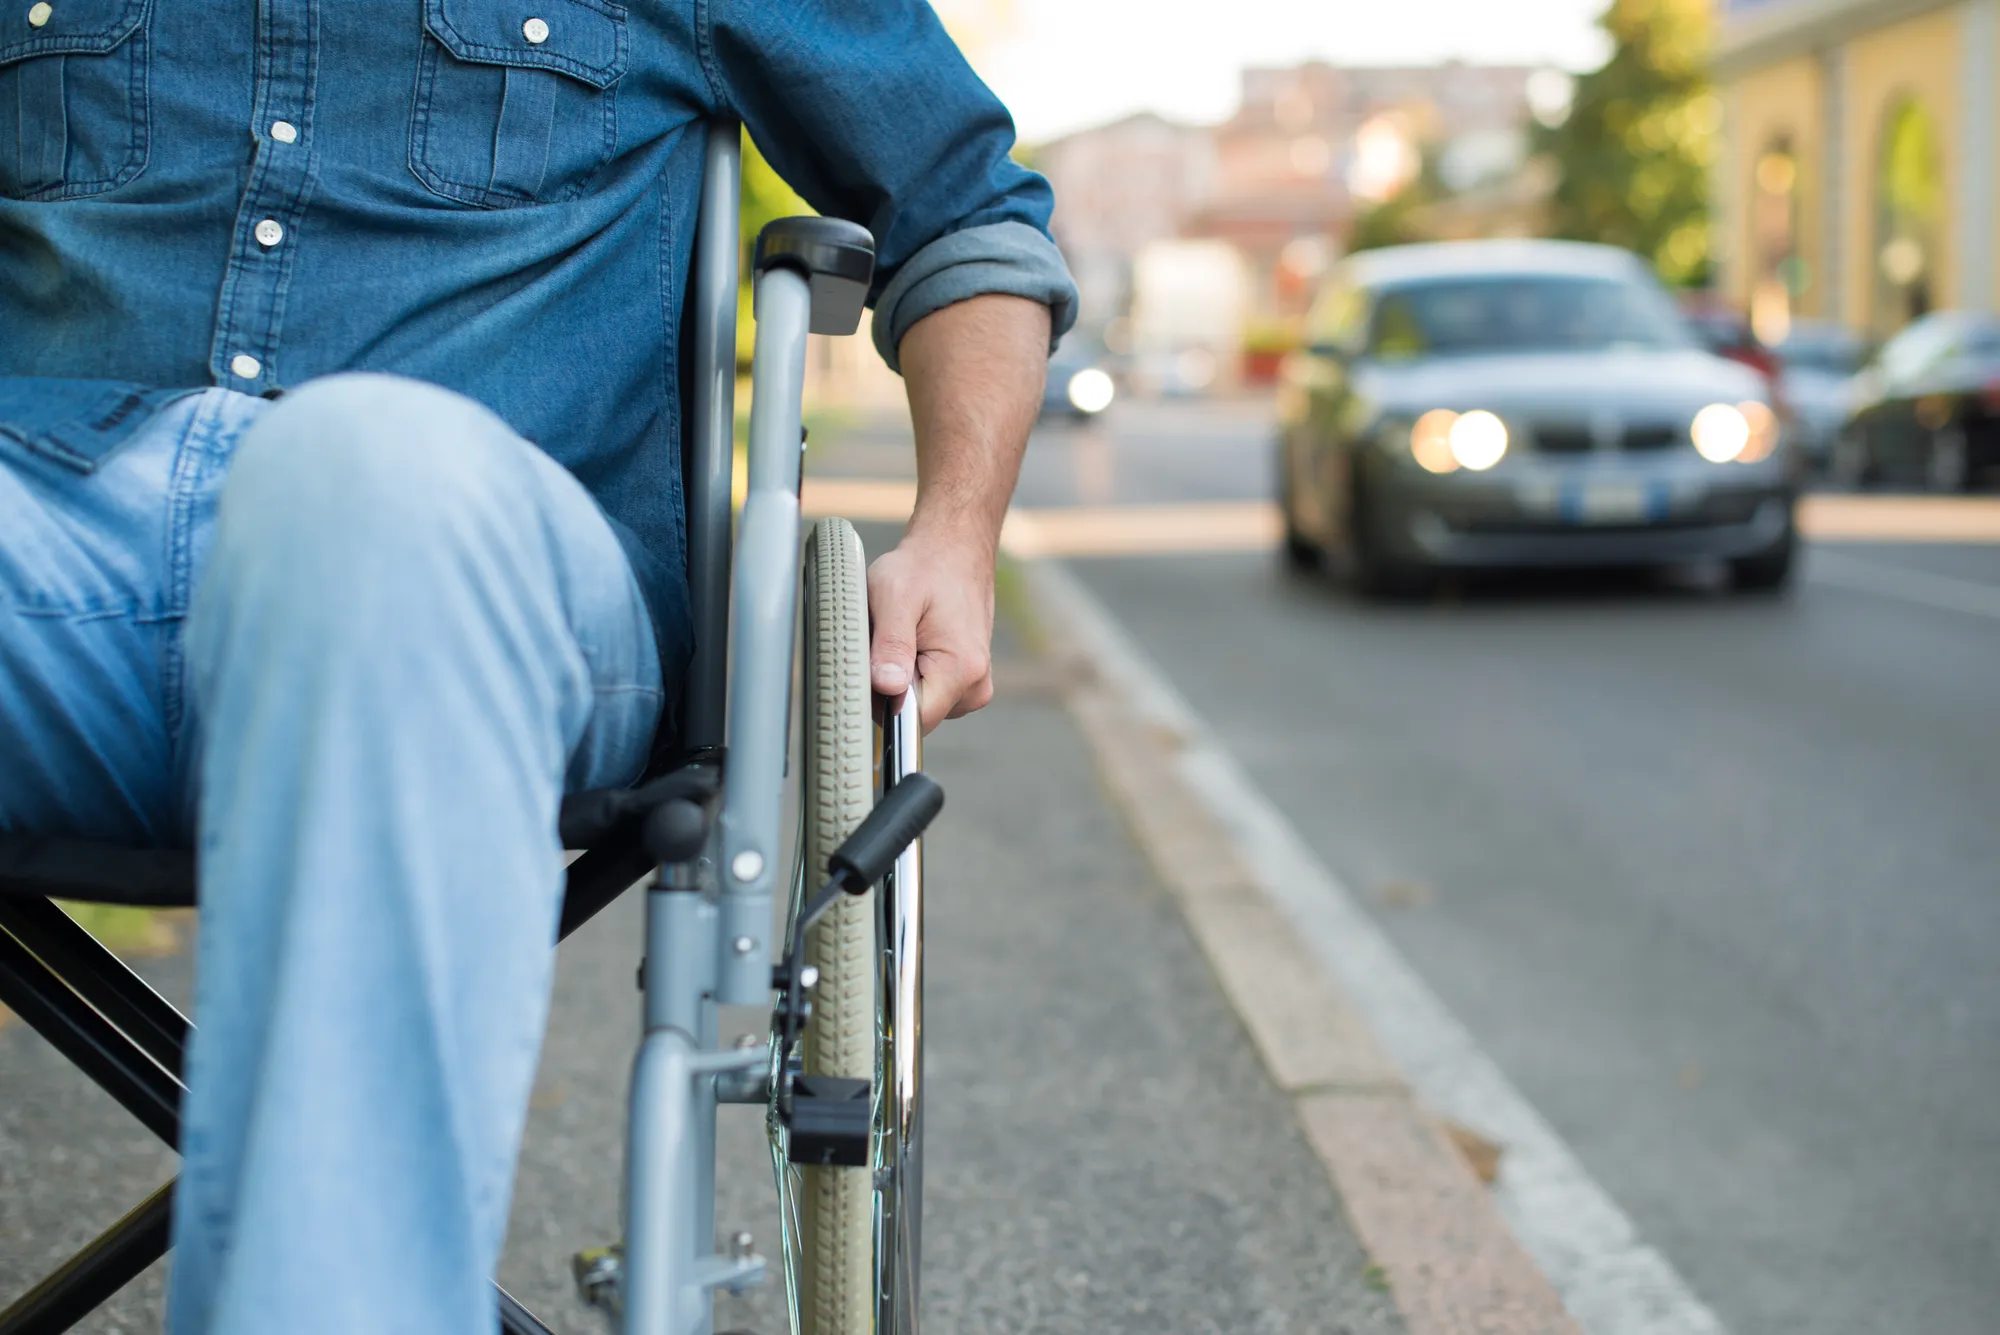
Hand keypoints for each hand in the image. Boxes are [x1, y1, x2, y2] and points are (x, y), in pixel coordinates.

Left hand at [867, 529, 995, 732]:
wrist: (954, 550)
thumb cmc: (924, 568)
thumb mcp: (895, 596)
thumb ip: (891, 644)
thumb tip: (887, 688)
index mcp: (961, 670)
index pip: (912, 721)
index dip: (881, 705)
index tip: (869, 672)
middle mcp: (975, 686)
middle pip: (915, 716)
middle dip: (890, 688)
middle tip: (884, 642)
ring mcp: (974, 685)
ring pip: (921, 706)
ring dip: (901, 680)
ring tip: (900, 638)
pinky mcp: (967, 680)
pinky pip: (930, 693)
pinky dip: (914, 674)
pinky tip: (913, 643)